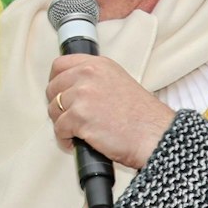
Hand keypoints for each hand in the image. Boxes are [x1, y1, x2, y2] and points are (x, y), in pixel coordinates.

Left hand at [45, 54, 175, 169]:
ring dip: (61, 124)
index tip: (60, 94)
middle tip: (69, 118)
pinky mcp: (79, 116)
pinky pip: (59, 129)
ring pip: (53, 109)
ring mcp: (82, 94)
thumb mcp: (119, 82)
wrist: (154, 135)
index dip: (56, 82)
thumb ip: (95, 79)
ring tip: (75, 133)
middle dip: (58, 106)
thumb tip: (70, 89)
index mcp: (98, 64)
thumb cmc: (142, 117)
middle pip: (53, 88)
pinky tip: (76, 143)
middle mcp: (88, 74)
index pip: (60, 65)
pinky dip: (64, 139)